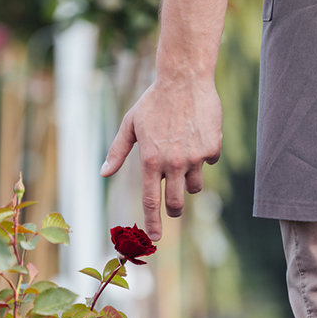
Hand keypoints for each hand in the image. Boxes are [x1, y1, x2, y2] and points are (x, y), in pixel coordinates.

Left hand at [100, 76, 222, 240]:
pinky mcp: (212, 148)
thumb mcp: (130, 125)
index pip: (151, 201)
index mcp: (150, 160)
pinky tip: (197, 136)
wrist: (184, 79)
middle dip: (174, 210)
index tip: (155, 238)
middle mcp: (173, 163)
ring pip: (194, 186)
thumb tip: (103, 174)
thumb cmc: (153, 102)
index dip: (153, 223)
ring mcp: (195, 157)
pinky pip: (209, 162)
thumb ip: (117, 152)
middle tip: (174, 208)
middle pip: (176, 203)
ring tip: (183, 158)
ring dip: (189, 180)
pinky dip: (203, 156)